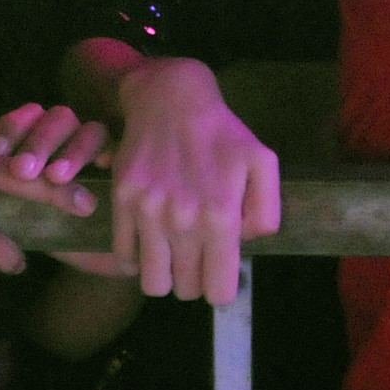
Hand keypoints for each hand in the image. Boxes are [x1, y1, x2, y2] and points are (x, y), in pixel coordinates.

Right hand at [107, 58, 280, 304]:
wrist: (170, 98)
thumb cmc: (221, 132)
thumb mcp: (262, 163)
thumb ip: (267, 211)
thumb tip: (246, 243)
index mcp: (221, 216)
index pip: (219, 291)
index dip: (220, 288)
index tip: (218, 272)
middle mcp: (183, 221)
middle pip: (185, 289)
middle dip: (194, 280)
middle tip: (196, 257)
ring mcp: (148, 212)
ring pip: (152, 282)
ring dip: (164, 275)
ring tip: (171, 255)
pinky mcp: (122, 201)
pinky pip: (123, 255)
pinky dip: (135, 257)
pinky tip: (148, 240)